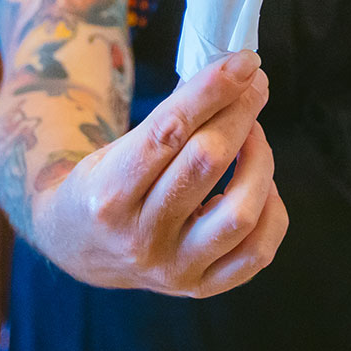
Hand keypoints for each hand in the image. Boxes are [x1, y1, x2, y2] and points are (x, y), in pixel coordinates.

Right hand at [29, 50, 287, 297]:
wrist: (79, 248)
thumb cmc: (104, 184)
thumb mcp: (115, 147)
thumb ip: (169, 122)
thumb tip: (232, 76)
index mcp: (108, 195)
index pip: (168, 133)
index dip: (211, 91)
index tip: (243, 62)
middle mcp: (140, 239)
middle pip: (206, 163)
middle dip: (239, 113)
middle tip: (254, 83)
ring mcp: (173, 269)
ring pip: (240, 212)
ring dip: (260, 160)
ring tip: (254, 135)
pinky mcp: (199, 288)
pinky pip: (257, 253)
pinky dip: (271, 210)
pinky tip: (261, 184)